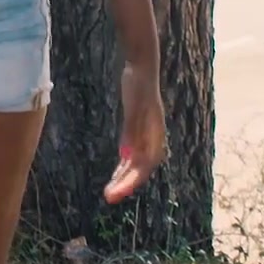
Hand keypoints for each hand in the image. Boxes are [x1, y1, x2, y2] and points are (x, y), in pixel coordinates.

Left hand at [105, 61, 165, 203]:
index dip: (131, 182)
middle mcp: (153, 138)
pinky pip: (132, 153)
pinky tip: (117, 171)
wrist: (142, 65)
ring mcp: (146, 135)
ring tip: (110, 191)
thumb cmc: (139, 84)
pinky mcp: (138, 129)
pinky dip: (124, 165)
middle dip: (125, 184)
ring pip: (136, 164)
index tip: (116, 193)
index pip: (144, 166)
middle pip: (140, 169)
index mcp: (154, 135)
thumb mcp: (134, 106)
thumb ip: (131, 129)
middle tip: (109, 197)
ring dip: (124, 177)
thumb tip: (127, 155)